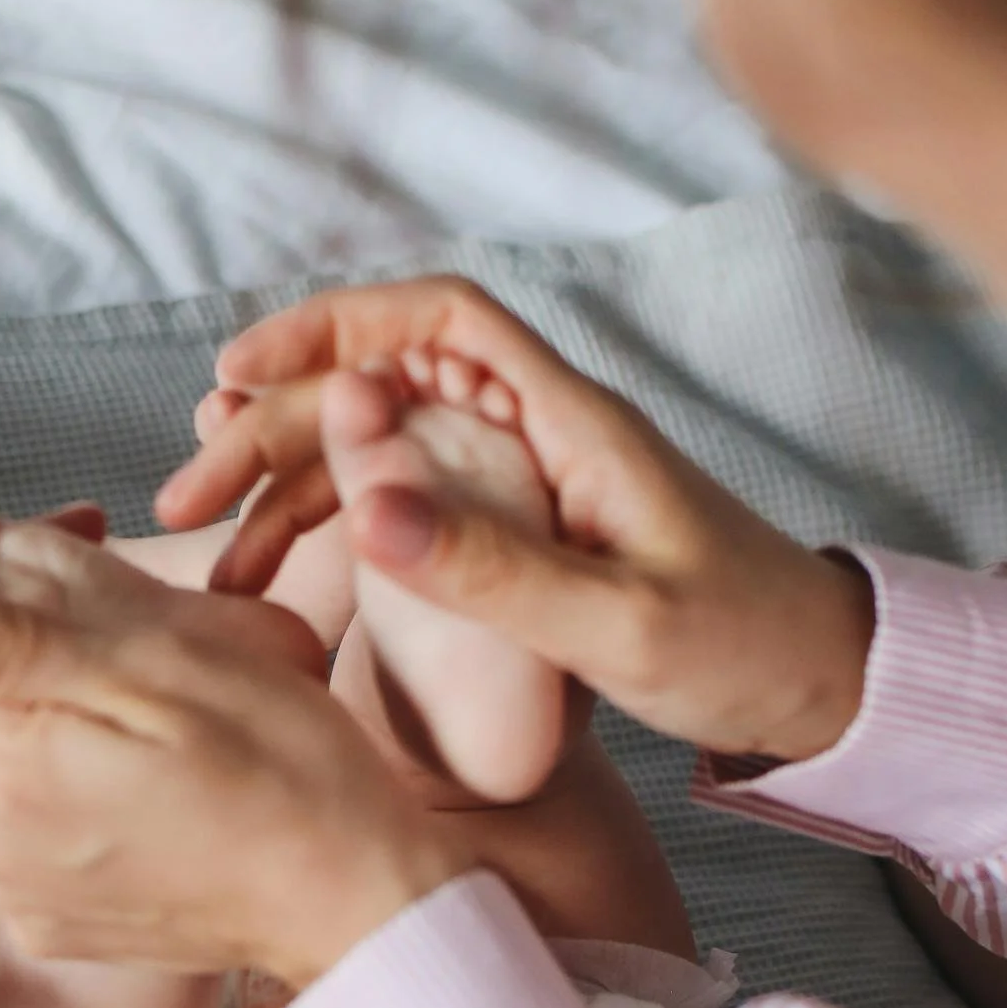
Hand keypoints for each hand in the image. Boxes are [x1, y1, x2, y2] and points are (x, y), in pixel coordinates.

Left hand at [0, 499, 466, 990]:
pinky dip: (52, 741)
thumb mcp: (165, 667)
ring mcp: (13, 882)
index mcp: (5, 765)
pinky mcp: (45, 908)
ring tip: (125, 641)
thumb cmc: (290, 769)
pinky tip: (128, 727)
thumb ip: (11, 639)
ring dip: (26, 670)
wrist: (360, 907)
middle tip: (84, 547)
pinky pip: (15, 800)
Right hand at [157, 277, 874, 766]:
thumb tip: (366, 506)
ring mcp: (521, 484)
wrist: (818, 688)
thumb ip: (497, 572)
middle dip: (274, 428)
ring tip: (212, 563)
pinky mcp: (515, 535)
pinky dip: (330, 533)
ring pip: (376, 453)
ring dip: (286, 492)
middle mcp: (535, 434)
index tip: (241, 370)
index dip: (333, 323)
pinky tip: (272, 574)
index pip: (440, 318)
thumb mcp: (621, 623)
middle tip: (188, 500)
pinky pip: (401, 509)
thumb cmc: (744, 643)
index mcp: (568, 422)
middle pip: (380, 389)